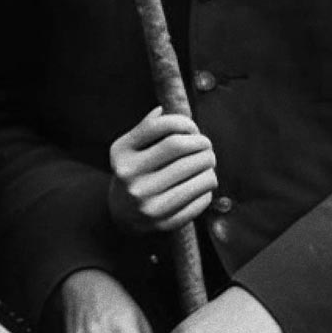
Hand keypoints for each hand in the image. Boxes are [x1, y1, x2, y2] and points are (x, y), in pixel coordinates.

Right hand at [108, 107, 218, 234]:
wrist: (121, 215)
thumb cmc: (133, 172)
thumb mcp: (129, 149)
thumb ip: (145, 128)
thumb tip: (163, 110)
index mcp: (122, 154)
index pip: (160, 127)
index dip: (184, 123)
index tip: (193, 129)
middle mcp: (131, 178)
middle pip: (180, 147)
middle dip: (203, 143)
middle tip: (206, 146)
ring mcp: (147, 202)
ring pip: (198, 175)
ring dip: (210, 166)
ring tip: (207, 164)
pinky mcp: (164, 222)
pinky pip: (201, 199)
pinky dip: (207, 188)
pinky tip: (200, 185)